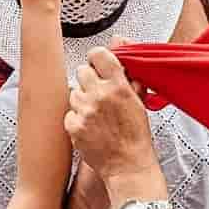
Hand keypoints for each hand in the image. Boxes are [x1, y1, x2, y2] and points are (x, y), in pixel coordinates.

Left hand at [65, 48, 158, 181]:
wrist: (128, 166)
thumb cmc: (136, 136)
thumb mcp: (139, 99)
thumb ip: (127, 69)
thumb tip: (119, 42)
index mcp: (118, 86)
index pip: (98, 54)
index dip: (97, 59)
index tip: (98, 66)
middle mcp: (100, 95)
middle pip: (81, 71)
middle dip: (89, 81)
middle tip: (99, 94)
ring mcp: (85, 111)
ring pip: (74, 92)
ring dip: (83, 100)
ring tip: (97, 115)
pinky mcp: (73, 126)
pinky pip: (69, 112)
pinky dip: (77, 118)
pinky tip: (90, 127)